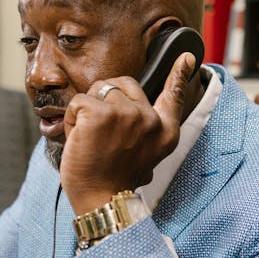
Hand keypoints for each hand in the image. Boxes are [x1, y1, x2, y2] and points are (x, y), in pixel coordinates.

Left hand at [60, 52, 194, 214]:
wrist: (101, 200)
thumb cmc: (114, 179)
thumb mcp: (144, 155)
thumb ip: (144, 130)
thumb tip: (130, 107)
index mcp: (164, 131)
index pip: (173, 96)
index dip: (179, 75)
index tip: (187, 57)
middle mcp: (150, 119)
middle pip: (123, 84)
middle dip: (105, 98)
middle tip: (101, 132)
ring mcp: (126, 114)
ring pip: (98, 91)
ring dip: (86, 112)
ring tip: (90, 139)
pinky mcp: (100, 114)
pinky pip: (78, 102)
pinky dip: (71, 120)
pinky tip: (78, 140)